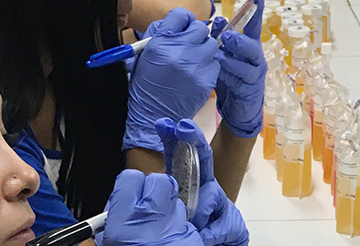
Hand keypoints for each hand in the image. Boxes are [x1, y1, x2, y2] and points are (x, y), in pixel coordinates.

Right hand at [96, 170, 209, 245]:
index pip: (132, 181)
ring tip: (163, 238)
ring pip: (179, 206)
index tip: (135, 193)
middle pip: (161, 185)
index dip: (134, 186)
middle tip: (155, 207)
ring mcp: (176, 241)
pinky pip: (190, 229)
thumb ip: (118, 217)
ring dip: (172, 215)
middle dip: (158, 192)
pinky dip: (183, 235)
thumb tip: (129, 193)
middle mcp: (150, 232)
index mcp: (122, 231)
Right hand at [124, 9, 219, 152]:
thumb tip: (177, 23)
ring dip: (204, 51)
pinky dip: (209, 67)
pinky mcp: (206, 80)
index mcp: (161, 42)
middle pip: (201, 28)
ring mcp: (195, 66)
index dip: (183, 21)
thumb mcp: (143, 55)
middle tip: (190, 46)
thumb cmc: (147, 86)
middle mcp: (179, 51)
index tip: (183, 28)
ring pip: (211, 45)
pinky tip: (198, 74)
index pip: (181, 15)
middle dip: (196, 36)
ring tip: (194, 61)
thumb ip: (159, 34)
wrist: (154, 115)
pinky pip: (215, 64)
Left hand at [156, 118, 249, 245]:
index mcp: (179, 195)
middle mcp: (200, 198)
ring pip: (212, 193)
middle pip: (200, 163)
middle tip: (183, 128)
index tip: (161, 125)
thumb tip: (136, 186)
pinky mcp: (235, 231)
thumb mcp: (151, 235)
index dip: (171, 142)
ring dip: (197, 207)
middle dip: (193, 144)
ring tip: (187, 225)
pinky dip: (213, 229)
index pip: (175, 162)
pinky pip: (226, 221)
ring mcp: (219, 213)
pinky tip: (202, 239)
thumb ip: (146, 211)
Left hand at [215, 23, 266, 138]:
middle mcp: (255, 58)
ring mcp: (255, 74)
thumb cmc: (230, 78)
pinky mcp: (250, 90)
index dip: (255, 12)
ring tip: (218, 58)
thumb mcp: (223, 56)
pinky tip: (219, 75)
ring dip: (232, 59)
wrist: (237, 109)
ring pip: (248, 64)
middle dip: (239, 41)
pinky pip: (240, 81)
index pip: (253, 26)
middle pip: (253, 45)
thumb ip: (221, 39)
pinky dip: (228, 76)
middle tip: (226, 38)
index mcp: (249, 46)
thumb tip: (219, 20)